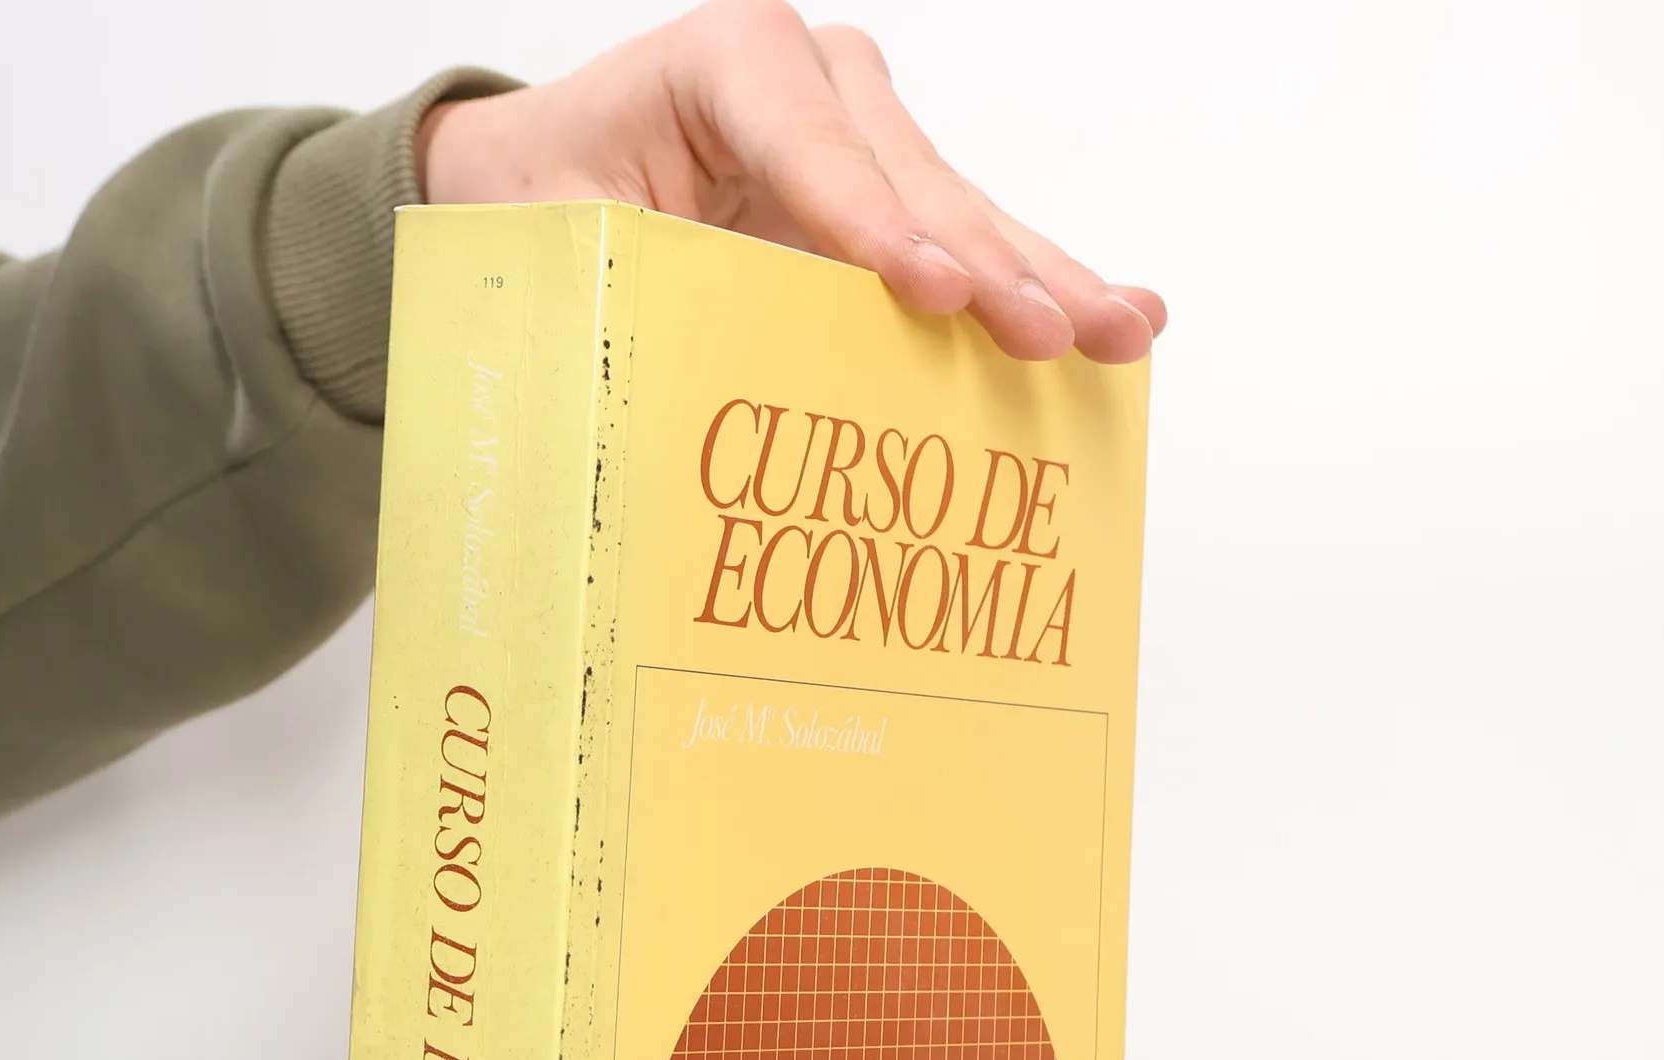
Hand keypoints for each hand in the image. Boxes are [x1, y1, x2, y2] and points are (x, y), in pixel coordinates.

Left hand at [418, 0, 1165, 363]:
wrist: (540, 173)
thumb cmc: (550, 200)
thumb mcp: (565, 238)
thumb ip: (633, 282)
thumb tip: (694, 392)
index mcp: (724, 63)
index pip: (813, 152)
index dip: (877, 229)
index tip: (939, 296)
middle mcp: (813, 78)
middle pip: (914, 182)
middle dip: (992, 266)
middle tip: (1054, 334)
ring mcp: (862, 128)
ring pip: (962, 210)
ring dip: (1044, 278)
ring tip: (1123, 331)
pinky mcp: (886, 186)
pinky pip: (964, 236)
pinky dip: (1032, 279)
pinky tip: (1118, 305)